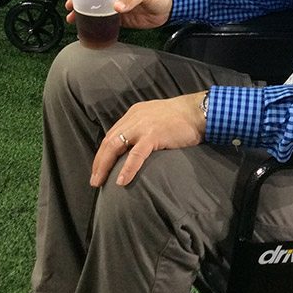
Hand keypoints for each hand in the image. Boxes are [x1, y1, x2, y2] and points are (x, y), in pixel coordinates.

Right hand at [64, 0, 171, 28]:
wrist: (167, 10)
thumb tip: (116, 7)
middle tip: (70, 7)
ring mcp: (114, 4)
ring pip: (94, 6)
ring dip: (82, 12)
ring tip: (73, 19)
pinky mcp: (118, 17)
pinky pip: (102, 19)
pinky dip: (93, 23)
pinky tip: (86, 27)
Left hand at [90, 92, 206, 186]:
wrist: (198, 111)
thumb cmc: (182, 117)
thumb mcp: (156, 118)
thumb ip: (144, 128)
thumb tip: (136, 146)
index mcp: (134, 114)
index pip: (112, 134)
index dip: (103, 152)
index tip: (99, 167)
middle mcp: (134, 118)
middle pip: (109, 140)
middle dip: (99, 161)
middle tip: (94, 179)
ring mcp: (143, 126)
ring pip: (116, 146)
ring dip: (105, 165)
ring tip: (100, 181)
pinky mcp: (153, 135)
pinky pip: (136, 155)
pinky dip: (127, 168)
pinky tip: (121, 181)